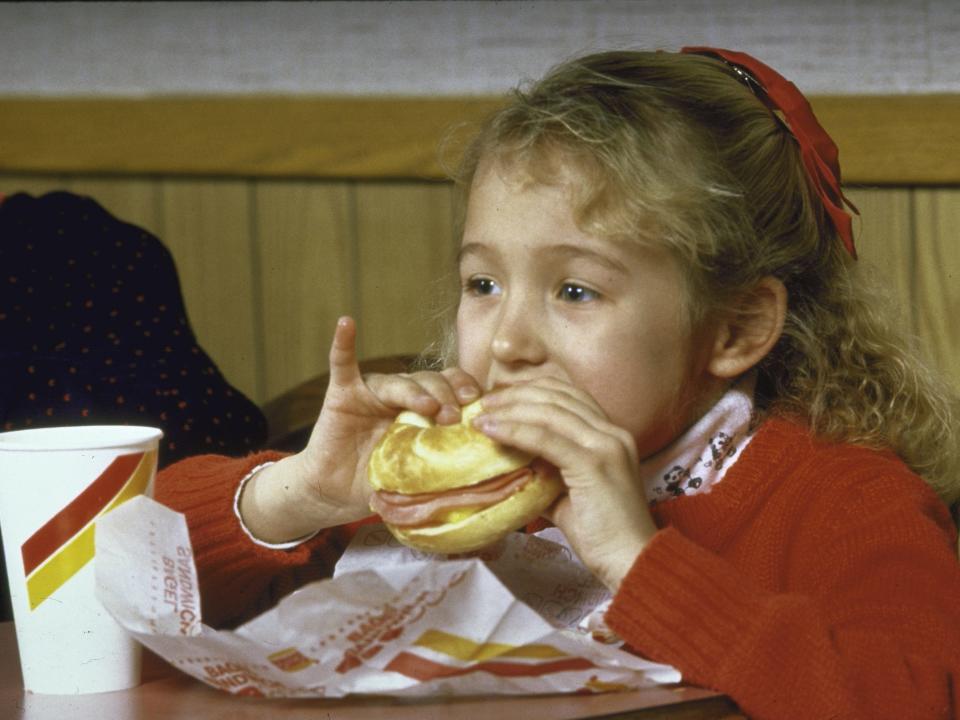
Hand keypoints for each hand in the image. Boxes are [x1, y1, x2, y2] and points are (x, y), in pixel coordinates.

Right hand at [240, 316, 481, 542]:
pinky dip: (344, 344)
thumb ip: (444, 466)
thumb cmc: (382, 482)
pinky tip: (347, 324)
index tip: (479, 406)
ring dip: (415, 391)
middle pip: (430, 381)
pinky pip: (342, 365)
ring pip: (398, 381)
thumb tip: (483, 477)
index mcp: (426, 409)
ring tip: (428, 407)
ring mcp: (372, 392)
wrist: (336, 493)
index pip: (452, 388)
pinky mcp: (342, 395)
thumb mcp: (419, 473)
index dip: (467, 391)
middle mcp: (402, 394)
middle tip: (453, 417)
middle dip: (445, 396)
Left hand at [474, 378, 656, 591]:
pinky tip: (491, 431)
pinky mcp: (594, 463)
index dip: (534, 390)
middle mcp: (613, 433)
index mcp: (612, 436)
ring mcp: (606, 445)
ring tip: (482, 415)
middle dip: (517, 394)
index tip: (503, 398)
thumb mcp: (570, 495)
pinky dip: (514, 430)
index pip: (570, 396)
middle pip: (558, 397)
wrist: (632, 561)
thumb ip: (548, 475)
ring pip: (550, 412)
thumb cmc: (602, 535)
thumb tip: (514, 467)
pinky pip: (546, 438)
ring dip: (510, 409)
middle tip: (485, 402)